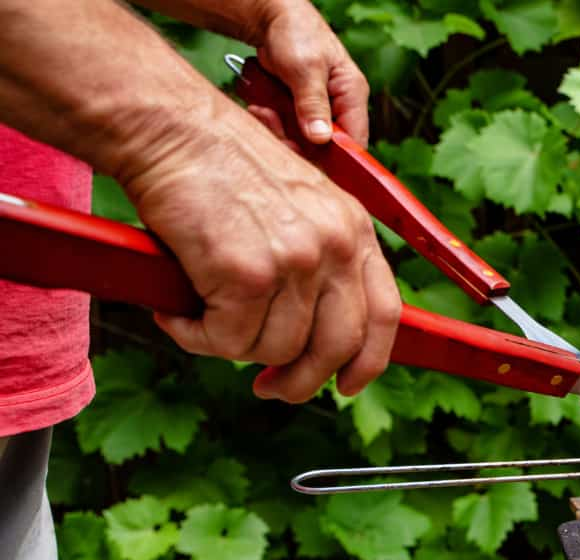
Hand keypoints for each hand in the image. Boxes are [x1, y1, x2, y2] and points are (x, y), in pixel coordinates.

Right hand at [119, 107, 400, 402]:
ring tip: (200, 320)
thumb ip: (321, 259)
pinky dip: (196, 337)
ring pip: (276, 349)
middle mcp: (336, 245)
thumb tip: (315, 335)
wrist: (173, 131)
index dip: (368, 362)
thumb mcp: (301, 204)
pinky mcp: (247, 274)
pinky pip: (227, 341)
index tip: (345, 386)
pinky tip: (176, 315)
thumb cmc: (224, 169)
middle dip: (301, 380)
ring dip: (233, 348)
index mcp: (356, 229)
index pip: (385, 315)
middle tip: (268, 387)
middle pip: (337, 347)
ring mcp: (296, 260)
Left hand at [250, 0, 368, 145]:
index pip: (355, 139)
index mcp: (351, 95)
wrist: (269, 19)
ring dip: (278, 131)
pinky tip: (260, 107)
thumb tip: (321, 138)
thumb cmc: (296, 32)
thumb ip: (313, 103)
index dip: (336, 155)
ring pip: (301, 141)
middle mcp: (337, 107)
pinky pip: (284, 130)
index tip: (308, 153)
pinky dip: (269, 123)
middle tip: (274, 124)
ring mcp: (315, 110)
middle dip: (297, 141)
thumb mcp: (306, 67)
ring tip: (263, 111)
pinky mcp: (295, 111)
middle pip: (324, 146)